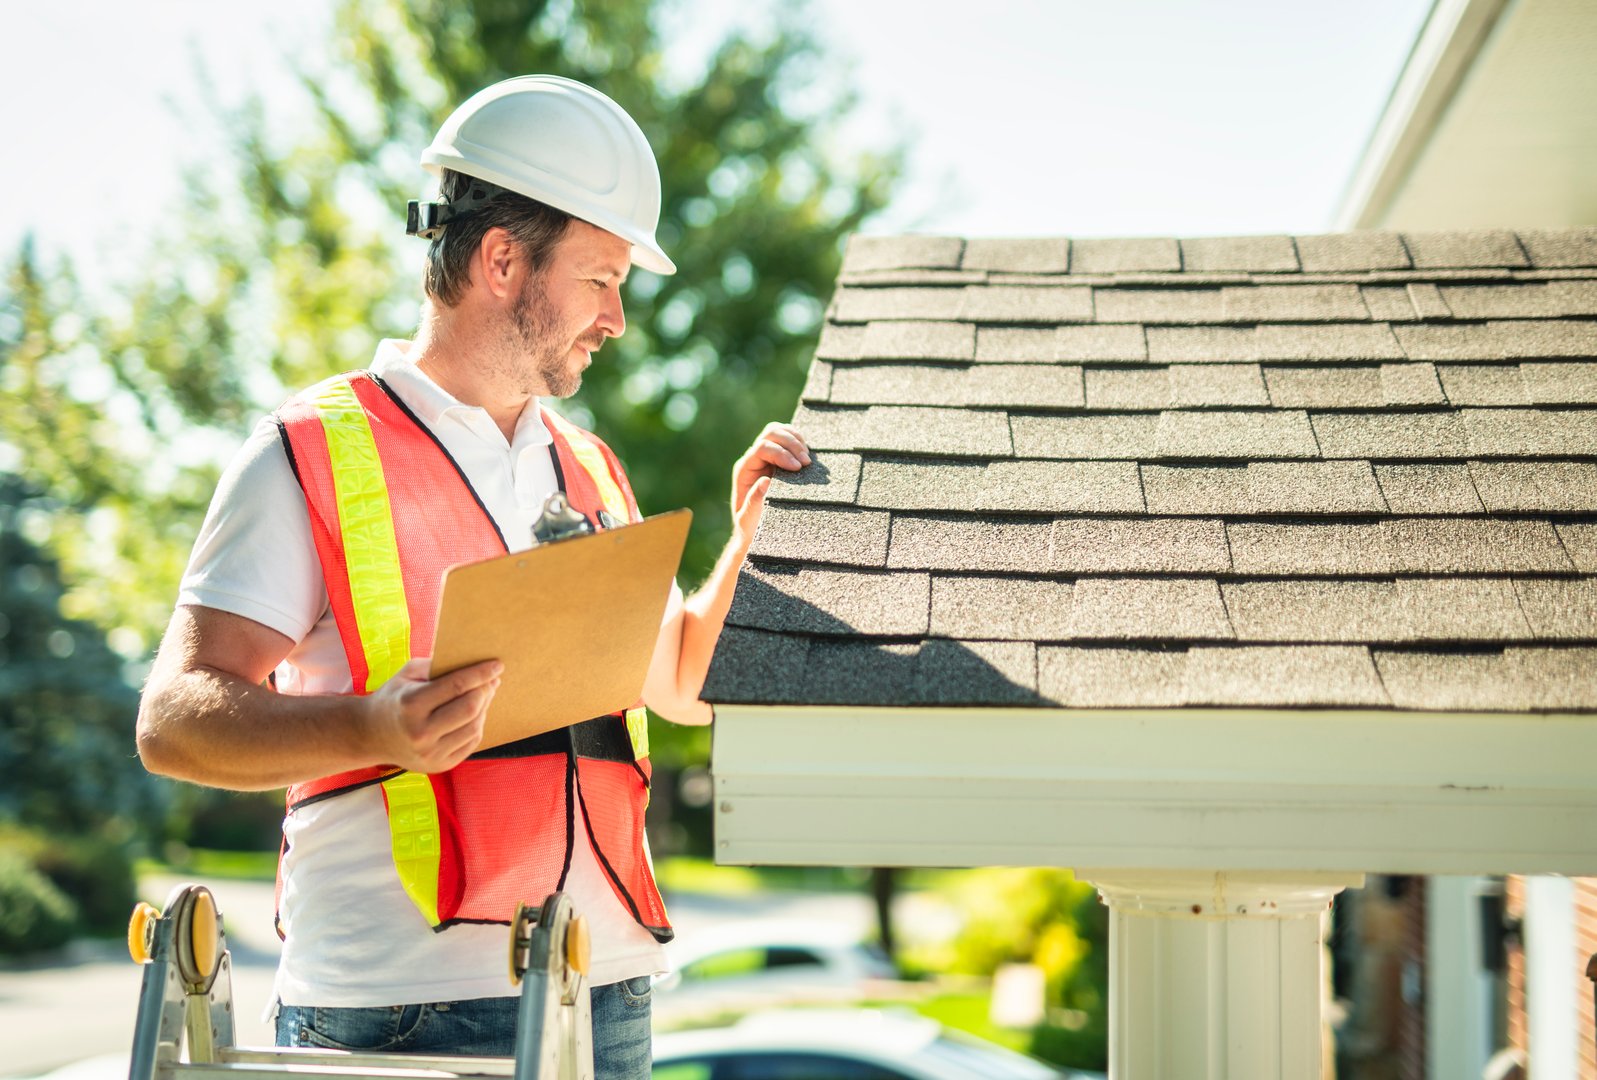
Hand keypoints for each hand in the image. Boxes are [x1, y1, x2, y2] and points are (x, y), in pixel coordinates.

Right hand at [362, 657, 501, 773]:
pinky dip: (478, 724)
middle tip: (491, 680)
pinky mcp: (440, 766)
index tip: (497, 665)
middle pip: (469, 708)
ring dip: (485, 707)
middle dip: (486, 690)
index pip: (456, 686)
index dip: (481, 674)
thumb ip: (438, 666)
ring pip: (474, 726)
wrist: (371, 736)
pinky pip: (471, 742)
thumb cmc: (394, 698)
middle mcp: (420, 733)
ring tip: (484, 695)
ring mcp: (430, 753)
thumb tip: (474, 661)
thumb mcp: (407, 675)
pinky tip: (474, 714)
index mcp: (411, 705)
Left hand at [730, 422, 808, 520]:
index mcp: (744, 470)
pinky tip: (808, 456)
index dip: (782, 453)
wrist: (754, 530)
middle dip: (791, 443)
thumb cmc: (751, 527)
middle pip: (771, 433)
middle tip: (806, 462)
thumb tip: (765, 480)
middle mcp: (753, 459)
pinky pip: (788, 439)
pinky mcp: (778, 458)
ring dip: (797, 440)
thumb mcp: (748, 520)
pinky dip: (800, 442)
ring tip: (808, 459)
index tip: (798, 467)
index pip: (762, 448)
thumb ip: (754, 502)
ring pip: (779, 431)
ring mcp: (766, 456)